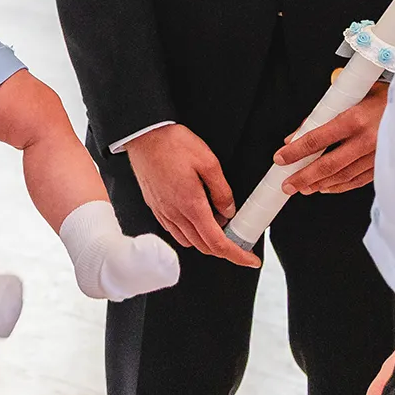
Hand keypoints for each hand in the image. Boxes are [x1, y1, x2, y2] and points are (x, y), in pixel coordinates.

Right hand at [123, 124, 258, 266]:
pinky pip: (175, 231)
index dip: (236, 255)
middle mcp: (175, 214)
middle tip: (239, 239)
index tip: (250, 259)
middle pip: (203, 247)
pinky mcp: (155, 208)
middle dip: (224, 249)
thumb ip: (222, 191)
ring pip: (189, 242)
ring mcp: (163, 212)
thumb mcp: (209, 162)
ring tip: (219, 225)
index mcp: (191, 205)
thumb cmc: (173, 144)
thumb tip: (229, 211)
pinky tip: (197, 218)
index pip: (217, 242)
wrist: (144, 135)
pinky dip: (190, 233)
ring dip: (206, 241)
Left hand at [274, 74, 387, 194]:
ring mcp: (377, 156)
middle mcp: (367, 140)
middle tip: (287, 184)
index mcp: (357, 118)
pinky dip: (340, 186)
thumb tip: (304, 127)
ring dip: (320, 184)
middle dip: (304, 176)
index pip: (318, 138)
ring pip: (343, 176)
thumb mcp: (359, 93)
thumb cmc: (389, 96)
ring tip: (303, 187)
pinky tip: (327, 187)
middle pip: (328, 164)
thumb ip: (330, 109)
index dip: (296, 151)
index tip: (281, 157)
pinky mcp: (385, 165)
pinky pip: (358, 180)